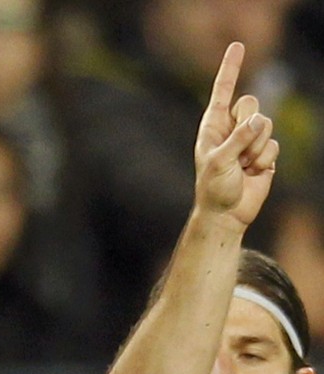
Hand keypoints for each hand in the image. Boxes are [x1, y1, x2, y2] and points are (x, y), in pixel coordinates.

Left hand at [193, 42, 278, 227]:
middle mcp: (231, 128)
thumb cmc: (214, 188)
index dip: (231, 68)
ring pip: (267, 124)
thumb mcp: (220, 162)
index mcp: (212, 125)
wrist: (227, 213)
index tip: (238, 46)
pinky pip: (275, 145)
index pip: (222, 91)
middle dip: (249, 125)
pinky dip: (265, 160)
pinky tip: (254, 172)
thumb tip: (258, 121)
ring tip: (243, 166)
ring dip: (257, 148)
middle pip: (251, 104)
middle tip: (239, 150)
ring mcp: (249, 139)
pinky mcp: (265, 152)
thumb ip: (238, 139)